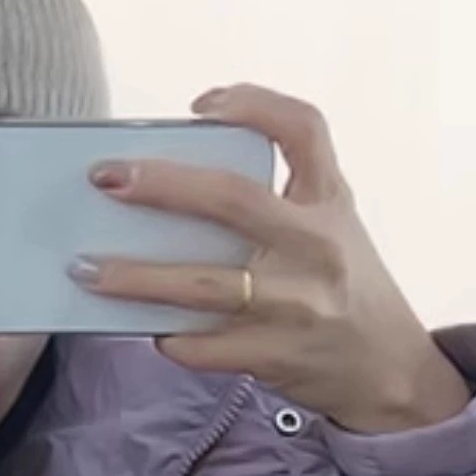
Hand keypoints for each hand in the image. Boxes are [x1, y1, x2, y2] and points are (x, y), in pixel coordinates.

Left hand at [70, 85, 474, 435]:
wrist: (389, 372)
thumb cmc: (344, 288)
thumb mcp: (332, 226)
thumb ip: (278, 199)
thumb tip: (170, 189)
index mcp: (330, 201)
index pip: (304, 128)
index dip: (252, 103)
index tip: (201, 105)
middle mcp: (316, 247)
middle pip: (232, 199)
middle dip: (161, 185)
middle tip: (105, 179)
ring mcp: (296, 305)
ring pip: (201, 285)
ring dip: (135, 278)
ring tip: (85, 270)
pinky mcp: (276, 356)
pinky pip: (202, 346)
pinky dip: (166, 337)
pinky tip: (141, 328)